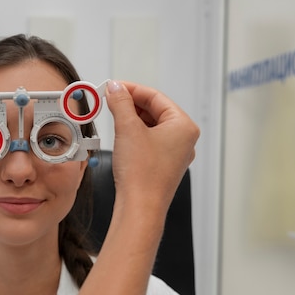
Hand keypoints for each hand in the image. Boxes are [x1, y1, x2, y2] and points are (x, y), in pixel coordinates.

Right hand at [105, 80, 199, 211]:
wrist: (140, 207)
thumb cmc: (142, 174)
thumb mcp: (128, 129)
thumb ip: (121, 103)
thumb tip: (115, 88)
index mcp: (184, 126)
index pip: (156, 97)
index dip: (132, 89)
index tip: (114, 87)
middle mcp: (184, 139)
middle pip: (155, 110)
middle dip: (131, 104)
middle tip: (110, 99)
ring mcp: (174, 154)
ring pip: (152, 126)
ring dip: (132, 118)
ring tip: (113, 114)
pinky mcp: (163, 166)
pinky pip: (150, 141)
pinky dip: (135, 134)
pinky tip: (121, 135)